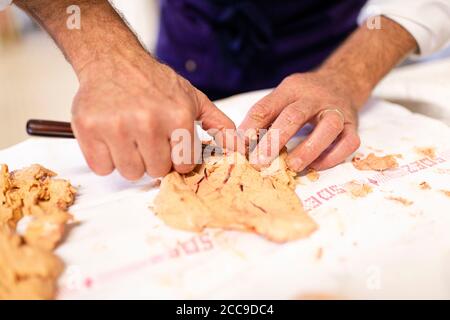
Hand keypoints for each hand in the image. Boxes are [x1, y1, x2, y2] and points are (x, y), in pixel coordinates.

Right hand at [71, 55, 234, 179]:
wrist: (114, 60)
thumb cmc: (154, 82)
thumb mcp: (194, 99)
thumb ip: (219, 125)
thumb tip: (241, 147)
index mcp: (177, 116)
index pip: (183, 165)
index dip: (177, 158)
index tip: (169, 145)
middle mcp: (148, 122)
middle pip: (156, 172)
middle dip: (154, 159)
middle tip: (147, 138)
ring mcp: (116, 126)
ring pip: (130, 173)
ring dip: (131, 160)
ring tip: (130, 137)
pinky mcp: (89, 130)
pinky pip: (103, 168)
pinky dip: (107, 159)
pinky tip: (112, 138)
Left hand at [239, 71, 360, 171]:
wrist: (343, 81)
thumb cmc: (305, 96)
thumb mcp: (282, 97)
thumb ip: (264, 117)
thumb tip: (241, 142)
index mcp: (292, 89)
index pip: (268, 106)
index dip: (252, 126)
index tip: (241, 145)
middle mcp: (316, 97)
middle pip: (295, 115)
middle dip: (275, 140)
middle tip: (260, 161)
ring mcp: (338, 111)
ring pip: (328, 128)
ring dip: (308, 149)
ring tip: (292, 167)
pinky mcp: (354, 126)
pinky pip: (349, 143)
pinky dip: (333, 156)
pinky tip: (317, 166)